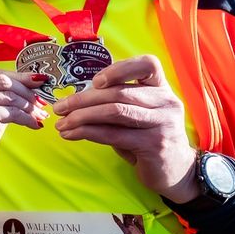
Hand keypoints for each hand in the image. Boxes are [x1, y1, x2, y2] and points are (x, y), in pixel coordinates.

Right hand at [0, 70, 48, 174]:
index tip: (39, 82)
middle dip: (27, 91)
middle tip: (42, 101)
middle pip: (4, 81)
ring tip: (39, 114)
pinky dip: (26, 117)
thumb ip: (4, 93)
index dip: (21, 77)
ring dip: (29, 106)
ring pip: (9, 96)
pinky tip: (33, 123)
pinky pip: (11, 111)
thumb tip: (33, 82)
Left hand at [52, 55, 199, 202]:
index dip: (119, 69)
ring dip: (81, 116)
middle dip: (83, 100)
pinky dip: (87, 133)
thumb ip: (115, 103)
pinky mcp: (154, 144)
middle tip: (59, 107)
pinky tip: (71, 134)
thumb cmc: (147, 137)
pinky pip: (113, 135)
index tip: (95, 81)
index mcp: (161, 88)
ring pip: (115, 112)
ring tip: (61, 123)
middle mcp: (166, 102)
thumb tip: (74, 100)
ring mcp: (162, 123)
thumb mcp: (136, 114)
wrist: (175, 169)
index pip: (148, 64)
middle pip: (119, 92)